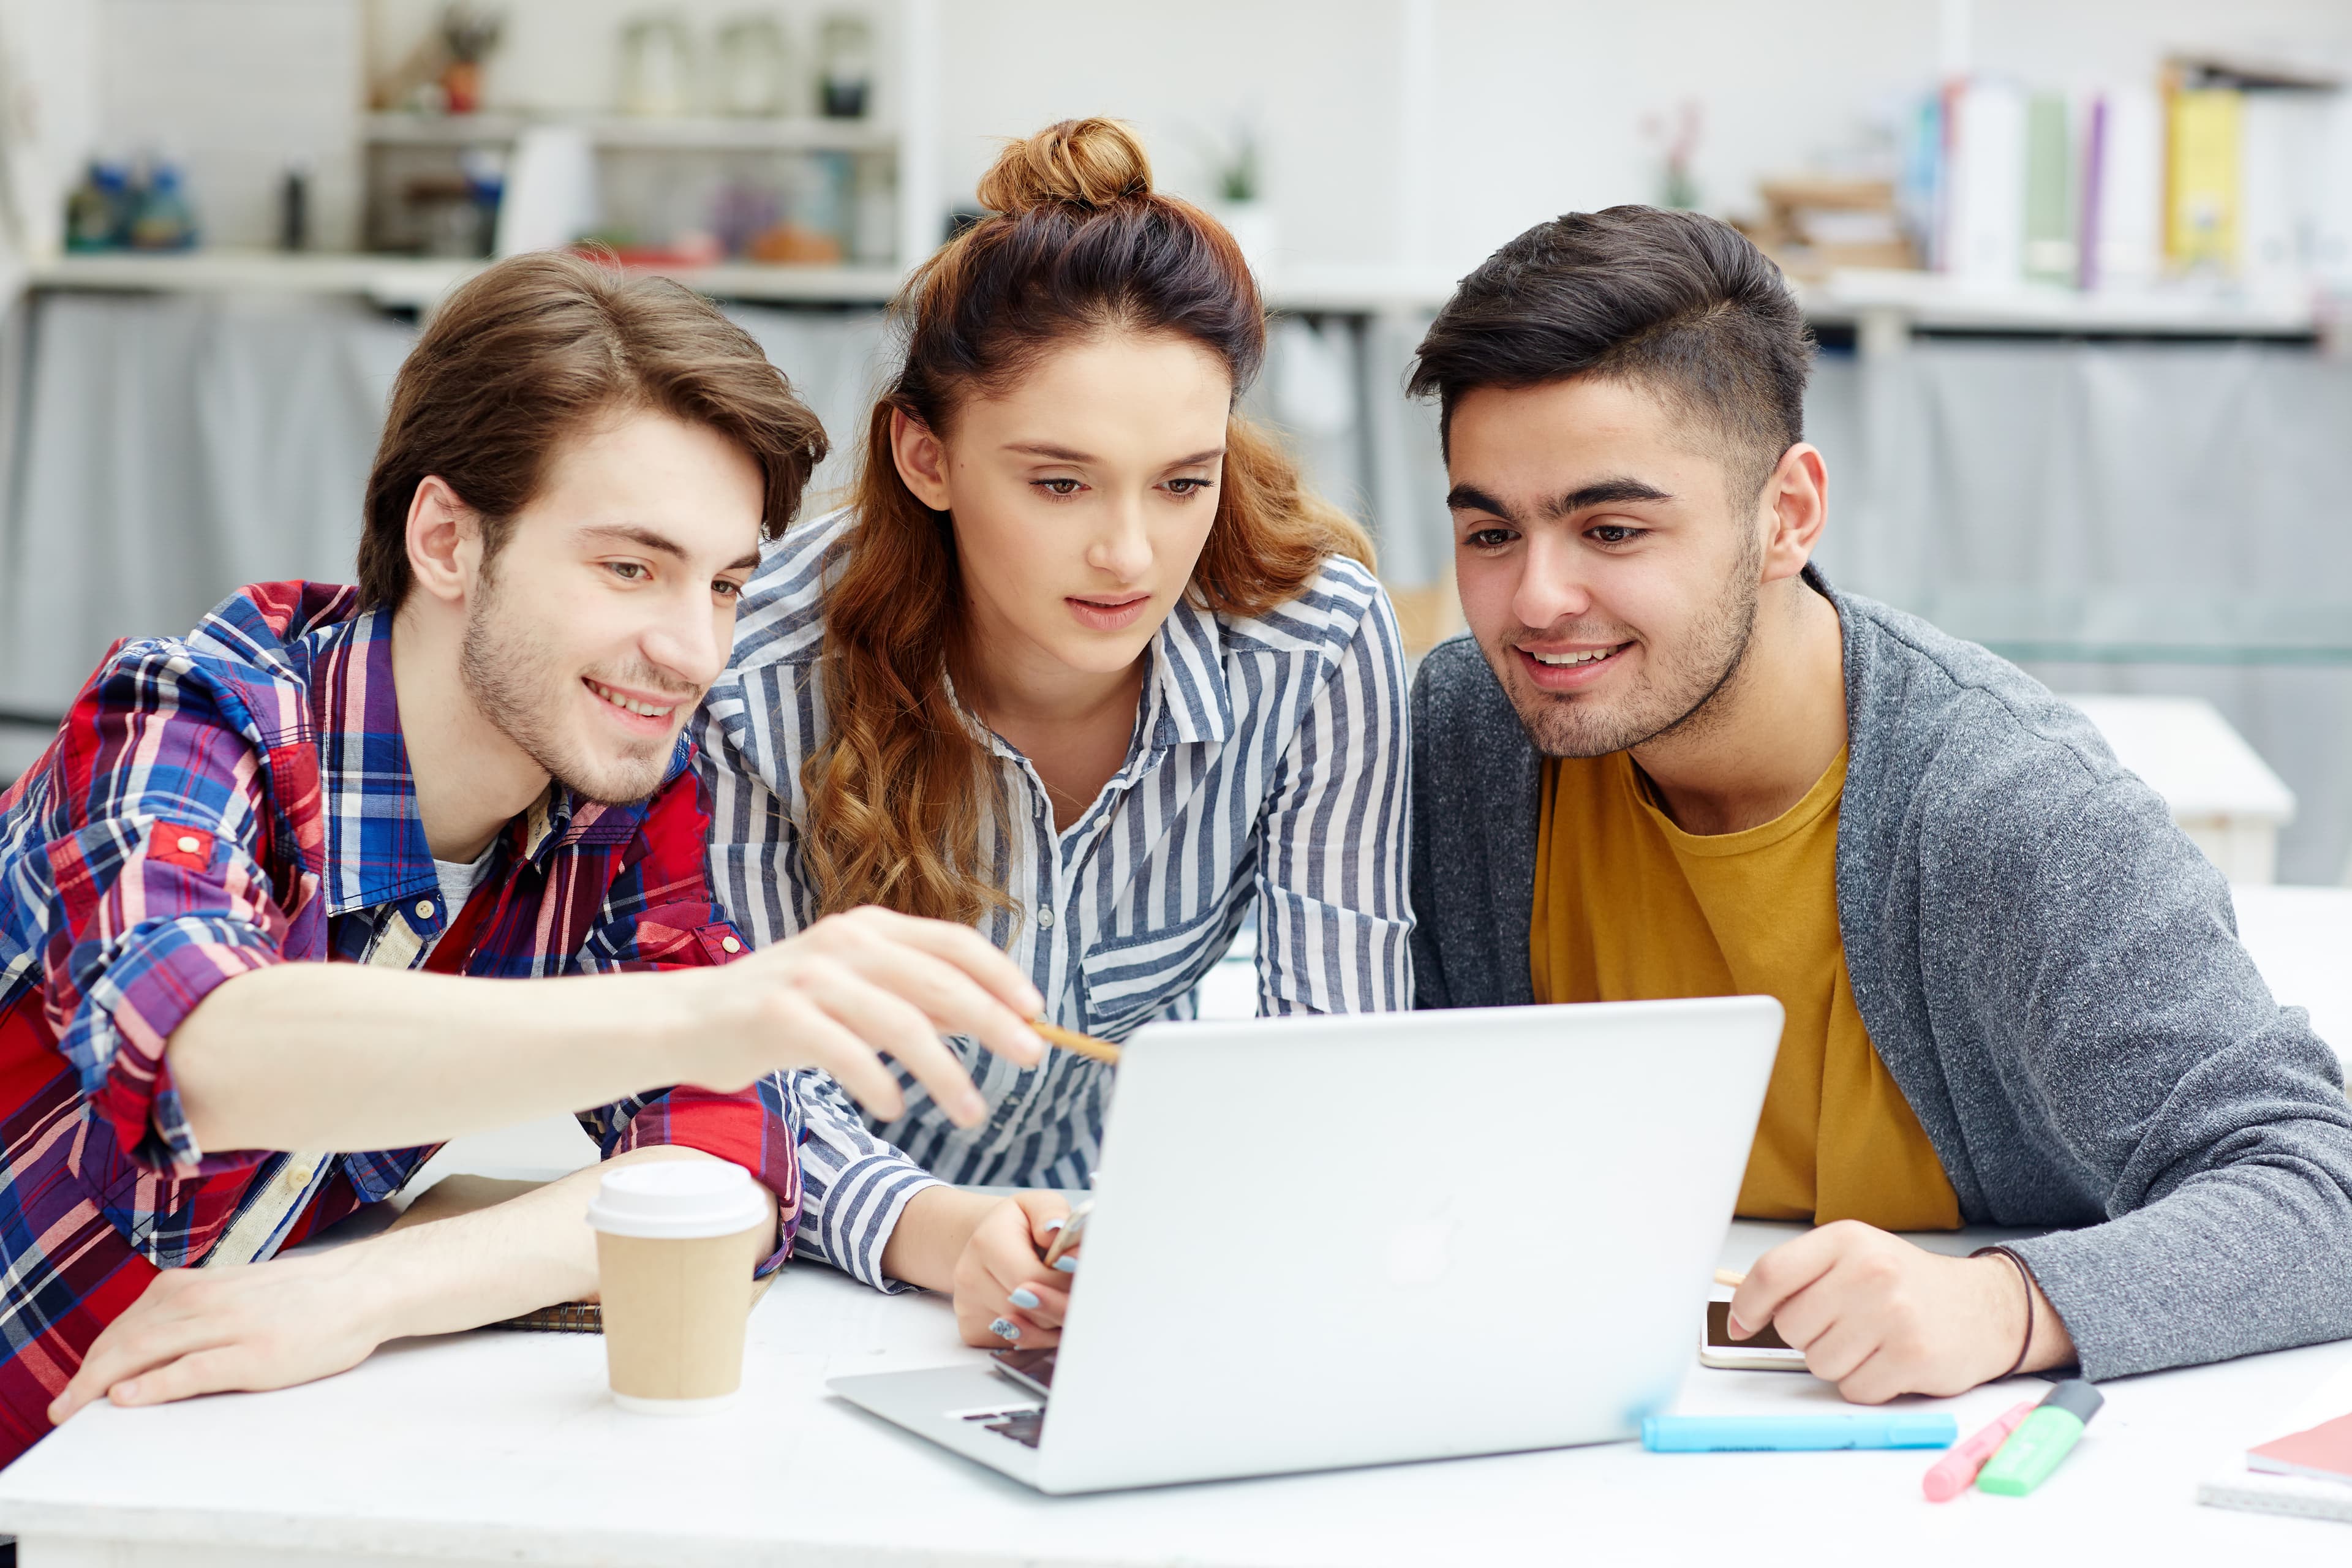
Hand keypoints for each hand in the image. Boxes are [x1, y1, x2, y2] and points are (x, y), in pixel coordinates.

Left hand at [49, 1248, 391, 1425]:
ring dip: (102, 1382)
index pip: (129, 1322)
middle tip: (62, 1408)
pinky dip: (153, 1384)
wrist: (363, 1287)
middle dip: (86, 1375)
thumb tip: (152, 1339)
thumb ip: (196, 1311)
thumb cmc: (305, 1296)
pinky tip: (127, 1398)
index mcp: (201, 1285)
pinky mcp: (254, 1354)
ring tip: (77, 1408)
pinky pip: (190, 1369)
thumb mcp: (240, 1294)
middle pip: (127, 1339)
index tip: (77, 1383)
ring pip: (146, 1352)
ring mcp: (230, 1326)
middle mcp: (207, 1300)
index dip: (95, 1355)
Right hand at [690, 906, 1044, 1127]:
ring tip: (971, 1111)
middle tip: (1030, 1058)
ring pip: (903, 1024)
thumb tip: (984, 1019)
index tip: (1036, 1012)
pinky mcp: (780, 1014)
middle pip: (941, 982)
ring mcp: (812, 976)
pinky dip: (881, 1085)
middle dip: (994, 1023)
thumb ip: (911, 997)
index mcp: (870, 929)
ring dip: (946, 1073)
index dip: (1001, 976)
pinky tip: (895, 1109)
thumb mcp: (854, 990)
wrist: (689, 1019)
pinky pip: (849, 1054)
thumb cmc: (782, 1010)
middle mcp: (846, 943)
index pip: (955, 943)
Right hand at [954, 1193, 1073, 1349]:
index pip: (1033, 1279)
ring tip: (1063, 1298)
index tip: (1083, 1273)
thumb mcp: (1037, 1204)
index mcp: (986, 1242)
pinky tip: (1043, 1312)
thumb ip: (1052, 1214)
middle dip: (1064, 1304)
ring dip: (1055, 1322)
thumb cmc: (1019, 1225)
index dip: (1065, 1282)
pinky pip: (1017, 1346)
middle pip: (1032, 1311)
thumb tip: (1056, 1232)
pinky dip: (1038, 1335)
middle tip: (1082, 1291)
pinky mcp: (972, 1331)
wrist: (984, 1243)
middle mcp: (969, 1278)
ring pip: (1028, 1333)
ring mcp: (967, 1308)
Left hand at [1727, 1220, 2074, 1402]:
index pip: (1771, 1274)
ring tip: (1871, 1341)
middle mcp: (1870, 1272)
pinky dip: (1865, 1384)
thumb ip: (1800, 1276)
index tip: (1742, 1323)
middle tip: (1843, 1325)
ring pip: (1819, 1363)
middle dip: (1808, 1335)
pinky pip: (1854, 1388)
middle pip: (1791, 1327)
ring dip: (1838, 1362)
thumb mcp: (1855, 1257)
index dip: (1747, 1305)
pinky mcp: (1912, 1357)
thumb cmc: (1908, 1284)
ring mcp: (1893, 1315)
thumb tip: (1740, 1314)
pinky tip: (1889, 1361)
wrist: (1985, 1307)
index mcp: (1847, 1240)